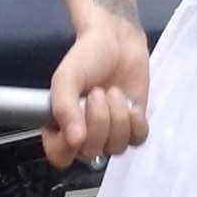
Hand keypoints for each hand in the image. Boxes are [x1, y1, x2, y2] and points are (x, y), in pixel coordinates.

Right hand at [42, 0, 151, 169]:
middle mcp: (85, 134)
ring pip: (115, 147)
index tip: (74, 122)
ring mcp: (112, 133)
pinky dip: (135, 121)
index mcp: (61, 125)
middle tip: (97, 92)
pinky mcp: (135, 127)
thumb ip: (63, 108)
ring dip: (117, 117)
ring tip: (113, 91)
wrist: (117, 40)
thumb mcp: (66, 78)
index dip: (67, 146)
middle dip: (97, 120)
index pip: (60, 156)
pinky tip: (129, 102)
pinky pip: (136, 140)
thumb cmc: (86, 57)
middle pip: (91, 152)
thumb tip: (75, 141)